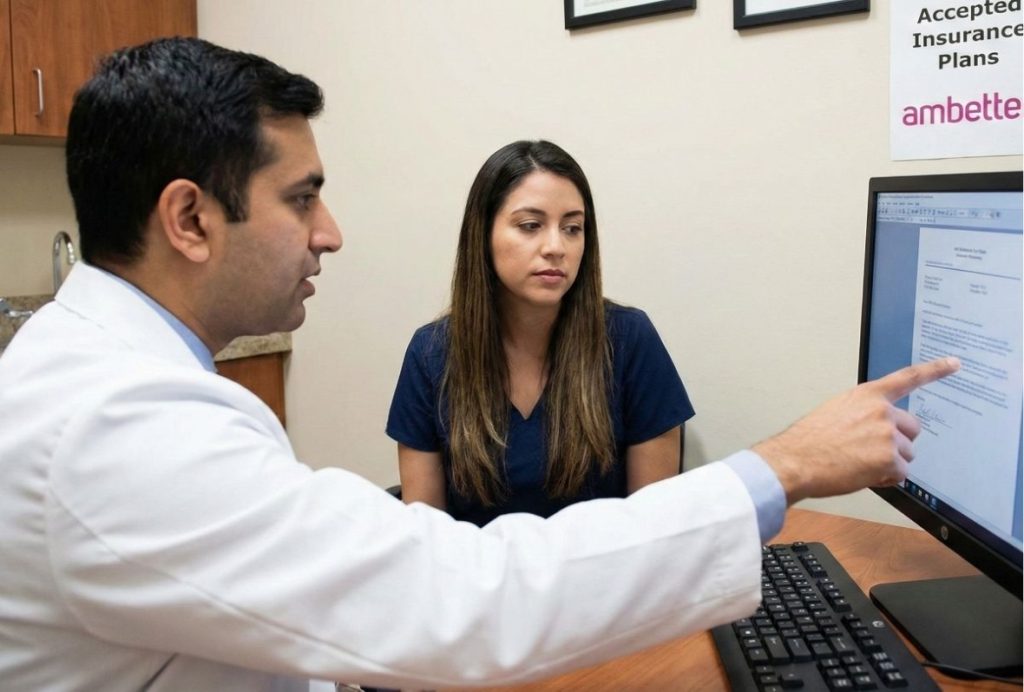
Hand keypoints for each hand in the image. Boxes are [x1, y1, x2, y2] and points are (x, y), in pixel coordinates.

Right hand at [753, 357, 959, 504]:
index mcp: (867, 396)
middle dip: (898, 442)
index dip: (935, 370)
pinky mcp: (889, 458)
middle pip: (912, 428)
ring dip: (889, 462)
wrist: (794, 460)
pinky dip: (885, 478)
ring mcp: (887, 434)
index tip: (954, 363)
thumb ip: (863, 414)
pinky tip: (862, 474)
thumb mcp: (835, 412)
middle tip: (871, 452)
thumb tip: (876, 431)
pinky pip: (900, 473)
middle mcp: (881, 411)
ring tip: (858, 464)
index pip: (907, 378)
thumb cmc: (808, 441)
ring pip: (906, 454)